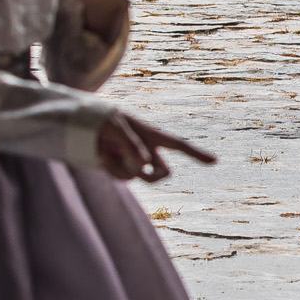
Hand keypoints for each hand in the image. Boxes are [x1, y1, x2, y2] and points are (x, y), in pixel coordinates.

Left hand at [94, 111, 217, 182]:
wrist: (84, 127)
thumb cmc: (104, 121)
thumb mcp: (115, 127)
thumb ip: (130, 144)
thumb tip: (145, 165)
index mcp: (152, 134)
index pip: (179, 145)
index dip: (197, 153)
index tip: (215, 162)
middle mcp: (149, 150)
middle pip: (164, 172)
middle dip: (153, 176)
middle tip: (135, 169)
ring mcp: (136, 161)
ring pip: (139, 176)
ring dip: (121, 166)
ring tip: (106, 150)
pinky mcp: (123, 169)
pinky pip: (124, 178)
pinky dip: (112, 170)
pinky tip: (102, 156)